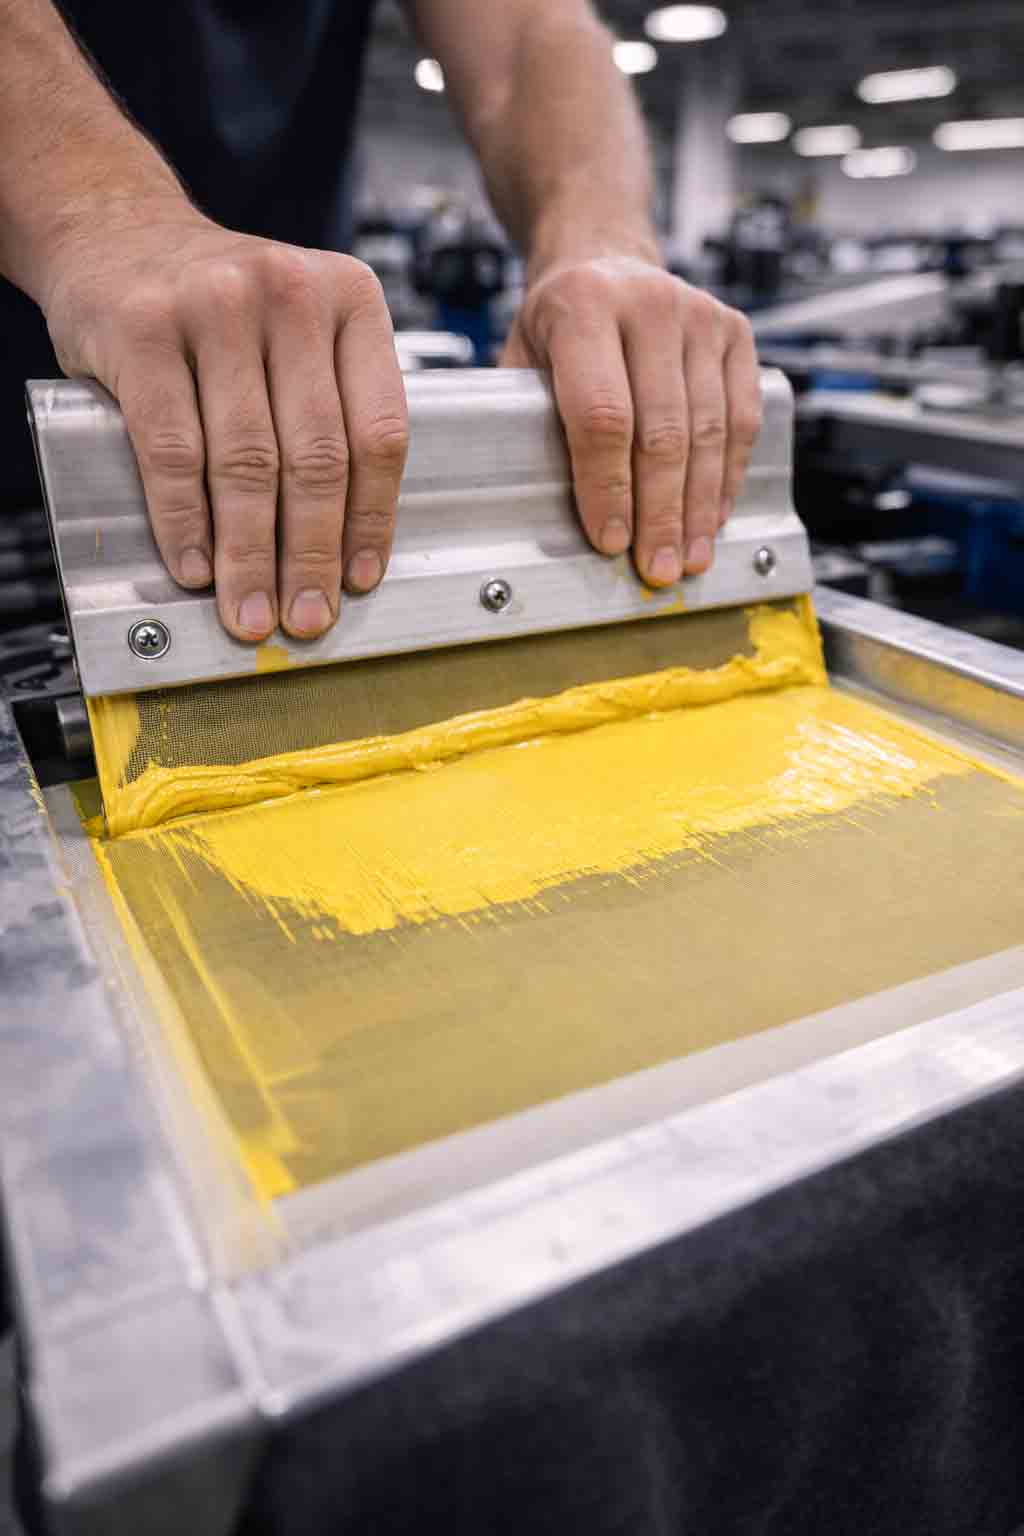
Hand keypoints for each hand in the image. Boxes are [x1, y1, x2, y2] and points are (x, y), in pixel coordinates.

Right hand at [41, 206, 407, 639]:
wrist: (117, 230)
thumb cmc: (221, 304)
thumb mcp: (300, 332)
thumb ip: (331, 410)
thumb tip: (342, 549)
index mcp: (352, 299)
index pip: (380, 433)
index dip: (372, 521)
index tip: (360, 581)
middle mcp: (291, 294)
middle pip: (316, 457)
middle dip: (311, 556)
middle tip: (305, 618)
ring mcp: (215, 306)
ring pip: (247, 462)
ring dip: (249, 556)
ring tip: (251, 612)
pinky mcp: (143, 329)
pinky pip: (172, 450)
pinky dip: (185, 521)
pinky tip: (195, 567)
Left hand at [502, 256, 761, 585]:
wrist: (604, 259)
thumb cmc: (558, 324)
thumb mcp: (522, 359)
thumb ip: (529, 422)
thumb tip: (537, 513)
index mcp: (584, 307)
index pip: (602, 415)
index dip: (608, 487)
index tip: (610, 540)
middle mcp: (648, 303)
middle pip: (662, 432)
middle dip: (660, 513)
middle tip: (657, 569)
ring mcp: (700, 315)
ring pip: (708, 431)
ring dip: (700, 507)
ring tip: (689, 557)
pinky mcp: (736, 332)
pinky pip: (742, 418)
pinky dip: (729, 475)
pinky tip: (714, 515)